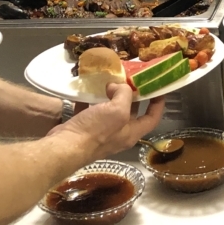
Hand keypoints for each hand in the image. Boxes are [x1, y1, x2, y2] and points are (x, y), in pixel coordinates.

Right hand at [49, 84, 164, 161]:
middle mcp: (118, 134)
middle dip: (133, 95)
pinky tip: (88, 88)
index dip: (158, 103)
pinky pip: (90, 110)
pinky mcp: (84, 128)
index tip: (159, 88)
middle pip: (132, 112)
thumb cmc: (95, 132)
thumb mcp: (117, 111)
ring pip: (110, 110)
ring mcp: (101, 132)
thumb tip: (117, 86)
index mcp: (131, 132)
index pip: (152, 118)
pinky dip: (90, 99)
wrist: (64, 147)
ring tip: (110, 80)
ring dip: (111, 95)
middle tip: (131, 78)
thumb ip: (124, 95)